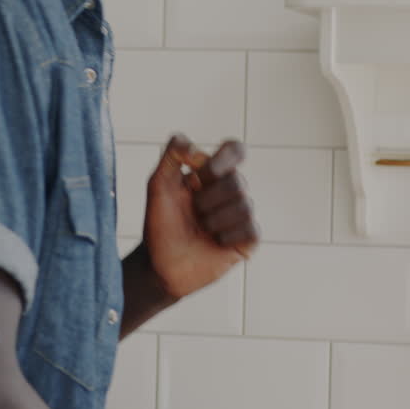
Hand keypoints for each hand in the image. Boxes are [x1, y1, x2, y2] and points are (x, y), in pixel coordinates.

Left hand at [143, 134, 256, 299]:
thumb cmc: (159, 224)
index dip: (223, 159)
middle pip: (237, 181)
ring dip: (213, 220)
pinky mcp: (247, 241)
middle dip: (207, 199)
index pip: (234, 150)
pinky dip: (227, 236)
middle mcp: (230, 191)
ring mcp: (240, 216)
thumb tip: (191, 143)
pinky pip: (251, 229)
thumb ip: (171, 156)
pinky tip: (214, 242)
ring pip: (244, 205)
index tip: (201, 173)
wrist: (159, 265)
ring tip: (200, 228)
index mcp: (212, 174)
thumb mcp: (158, 185)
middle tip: (193, 212)